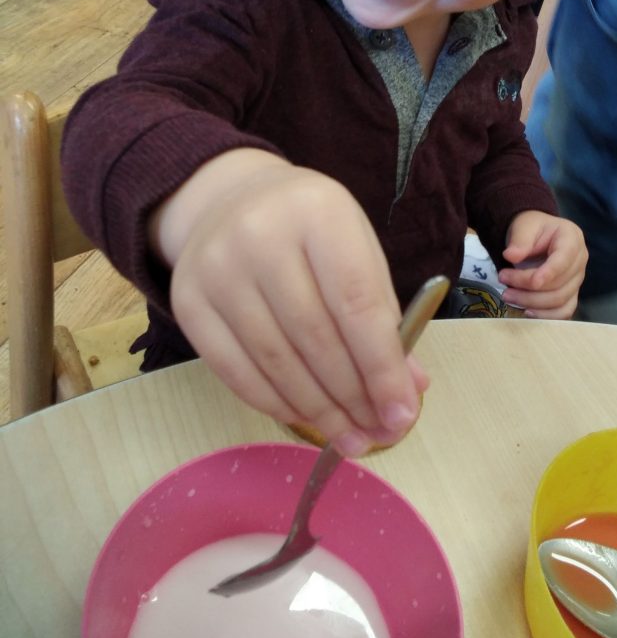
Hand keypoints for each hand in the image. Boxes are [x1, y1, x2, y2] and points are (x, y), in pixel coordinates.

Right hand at [150, 149, 427, 455]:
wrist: (230, 200)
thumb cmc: (309, 229)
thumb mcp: (356, 248)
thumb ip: (381, 314)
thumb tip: (407, 389)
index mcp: (319, 212)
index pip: (356, 303)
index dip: (382, 367)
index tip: (402, 413)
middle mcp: (260, 235)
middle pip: (315, 337)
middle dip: (353, 396)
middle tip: (379, 433)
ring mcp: (217, 268)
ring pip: (276, 361)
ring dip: (318, 411)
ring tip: (349, 437)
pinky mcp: (187, 301)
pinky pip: (235, 370)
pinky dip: (275, 404)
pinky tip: (305, 419)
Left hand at [496, 210, 586, 318]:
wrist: (535, 237)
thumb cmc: (532, 229)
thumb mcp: (523, 226)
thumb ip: (519, 240)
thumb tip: (511, 256)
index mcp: (571, 238)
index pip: (564, 259)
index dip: (549, 273)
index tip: (532, 282)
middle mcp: (579, 260)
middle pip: (560, 284)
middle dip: (529, 288)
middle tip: (503, 280)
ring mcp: (576, 279)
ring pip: (561, 300)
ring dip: (532, 303)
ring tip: (508, 295)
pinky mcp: (570, 294)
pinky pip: (564, 311)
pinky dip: (546, 315)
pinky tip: (526, 311)